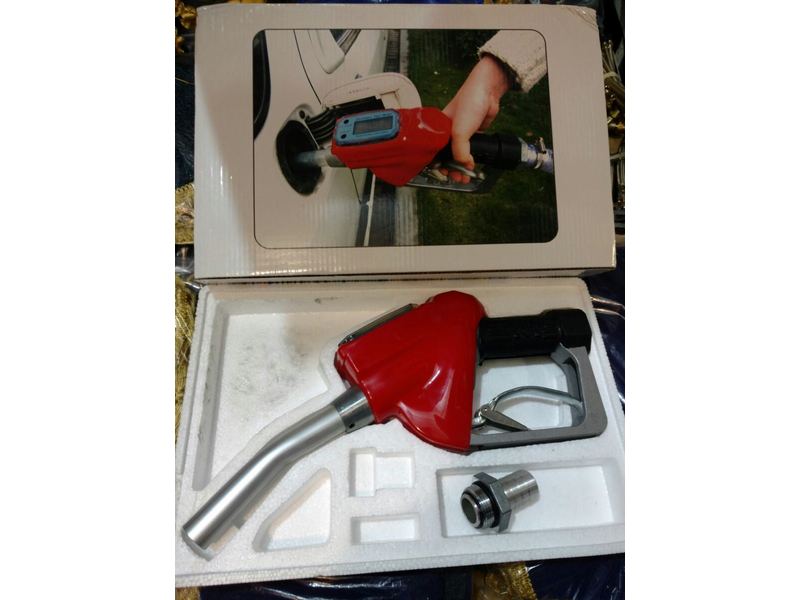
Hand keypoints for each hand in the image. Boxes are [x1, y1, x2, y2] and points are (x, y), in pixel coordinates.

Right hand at [441, 55, 510, 182]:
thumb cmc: (468, 103)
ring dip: (462, 166)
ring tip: (466, 176)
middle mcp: (447, 132)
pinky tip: (472, 165)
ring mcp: (461, 133)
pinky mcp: (473, 132)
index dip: (437, 165)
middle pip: (447, 156)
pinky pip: (470, 149)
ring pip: (459, 154)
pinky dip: (470, 158)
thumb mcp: (459, 132)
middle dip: (452, 169)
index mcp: (438, 130)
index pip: (433, 152)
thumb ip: (460, 152)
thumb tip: (465, 166)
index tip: (444, 174)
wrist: (487, 90)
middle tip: (458, 178)